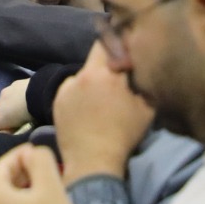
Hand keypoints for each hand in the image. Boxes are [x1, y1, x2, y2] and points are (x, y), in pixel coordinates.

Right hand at [0, 78, 33, 132]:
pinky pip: (8, 94)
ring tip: (8, 114)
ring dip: (0, 110)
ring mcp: (6, 92)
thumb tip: (3, 133)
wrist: (45, 92)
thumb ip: (10, 132)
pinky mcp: (14, 84)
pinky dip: (10, 100)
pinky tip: (19, 101)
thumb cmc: (36, 115)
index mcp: (0, 117)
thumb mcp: (23, 129)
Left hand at [51, 47, 154, 180]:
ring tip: (99, 99)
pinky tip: (86, 110)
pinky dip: (79, 93)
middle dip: (106, 62)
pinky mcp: (57, 100)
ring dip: (92, 79)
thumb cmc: (124, 135)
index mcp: (108, 74)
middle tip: (114, 76)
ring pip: (83, 73)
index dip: (118, 44)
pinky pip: (71, 88)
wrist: (93, 161)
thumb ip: (142, 80)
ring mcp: (68, 87)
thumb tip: (139, 66)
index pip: (111, 42)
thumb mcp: (146, 107)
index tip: (124, 51)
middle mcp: (85, 75)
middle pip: (96, 54)